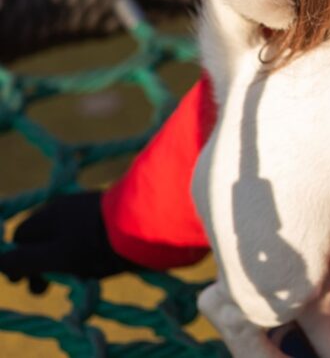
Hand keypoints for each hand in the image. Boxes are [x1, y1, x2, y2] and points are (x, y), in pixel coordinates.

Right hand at [0, 191, 134, 292]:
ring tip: (80, 275)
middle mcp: (66, 206)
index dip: (20, 263)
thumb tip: (1, 262)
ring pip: (67, 237)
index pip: (20, 239)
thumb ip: (24, 260)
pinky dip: (88, 250)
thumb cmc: (99, 242)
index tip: (32, 283)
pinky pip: (89, 234)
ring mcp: (89, 207)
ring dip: (66, 259)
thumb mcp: (56, 257)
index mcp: (48, 214)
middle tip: (50, 286)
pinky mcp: (111, 213)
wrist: (151, 223)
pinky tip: (102, 262)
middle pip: (43, 238)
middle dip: (43, 264)